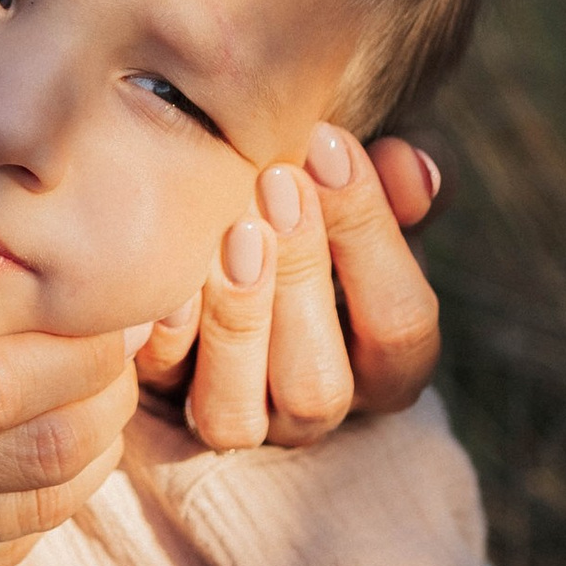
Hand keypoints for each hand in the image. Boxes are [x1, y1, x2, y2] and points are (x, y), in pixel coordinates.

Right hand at [0, 296, 134, 565]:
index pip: (4, 374)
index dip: (82, 347)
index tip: (103, 310)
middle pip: (45, 446)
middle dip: (107, 398)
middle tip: (119, 355)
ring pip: (37, 508)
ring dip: (87, 458)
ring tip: (94, 410)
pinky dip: (37, 510)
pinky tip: (36, 471)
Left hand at [136, 127, 441, 451]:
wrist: (199, 235)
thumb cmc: (300, 205)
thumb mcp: (355, 186)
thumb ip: (396, 174)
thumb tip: (408, 167)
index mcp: (380, 364)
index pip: (402, 328)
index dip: (371, 239)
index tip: (328, 144)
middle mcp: (306, 410)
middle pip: (320, 387)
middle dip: (301, 277)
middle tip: (276, 180)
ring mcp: (228, 421)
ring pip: (237, 417)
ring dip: (238, 321)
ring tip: (229, 231)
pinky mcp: (156, 419)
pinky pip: (157, 404)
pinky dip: (164, 340)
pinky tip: (167, 279)